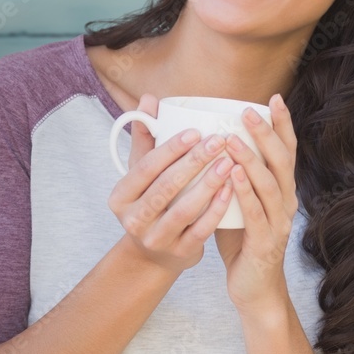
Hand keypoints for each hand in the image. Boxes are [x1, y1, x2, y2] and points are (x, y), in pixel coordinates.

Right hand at [108, 94, 235, 276]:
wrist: (155, 254)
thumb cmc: (152, 201)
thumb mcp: (142, 173)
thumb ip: (145, 137)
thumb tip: (149, 100)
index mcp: (121, 196)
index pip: (145, 167)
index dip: (170, 149)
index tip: (195, 131)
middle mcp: (133, 220)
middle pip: (165, 187)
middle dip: (194, 162)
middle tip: (218, 141)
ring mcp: (156, 239)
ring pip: (184, 210)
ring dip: (209, 184)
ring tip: (230, 162)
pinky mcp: (179, 253)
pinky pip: (201, 230)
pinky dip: (217, 209)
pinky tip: (232, 189)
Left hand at [215, 93, 298, 313]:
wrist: (254, 289)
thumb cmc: (242, 241)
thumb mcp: (238, 201)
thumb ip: (231, 174)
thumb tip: (208, 142)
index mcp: (281, 189)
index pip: (286, 150)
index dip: (283, 124)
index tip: (274, 98)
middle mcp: (286, 201)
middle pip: (281, 161)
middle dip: (266, 134)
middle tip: (249, 112)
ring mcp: (279, 222)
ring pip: (269, 184)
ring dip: (252, 160)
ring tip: (233, 140)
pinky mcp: (266, 242)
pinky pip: (256, 213)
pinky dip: (245, 192)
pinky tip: (232, 176)